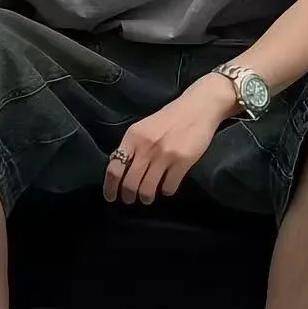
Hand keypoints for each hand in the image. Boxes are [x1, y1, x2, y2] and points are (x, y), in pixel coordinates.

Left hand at [104, 81, 230, 205]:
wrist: (197, 108)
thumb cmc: (168, 119)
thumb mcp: (143, 128)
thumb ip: (132, 146)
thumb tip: (118, 169)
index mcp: (133, 137)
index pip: (114, 168)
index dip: (110, 187)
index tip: (110, 197)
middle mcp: (146, 147)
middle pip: (129, 183)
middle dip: (128, 196)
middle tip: (130, 200)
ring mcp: (164, 155)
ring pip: (147, 189)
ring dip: (145, 197)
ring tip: (147, 198)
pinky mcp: (182, 162)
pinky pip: (168, 187)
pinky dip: (166, 191)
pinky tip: (166, 187)